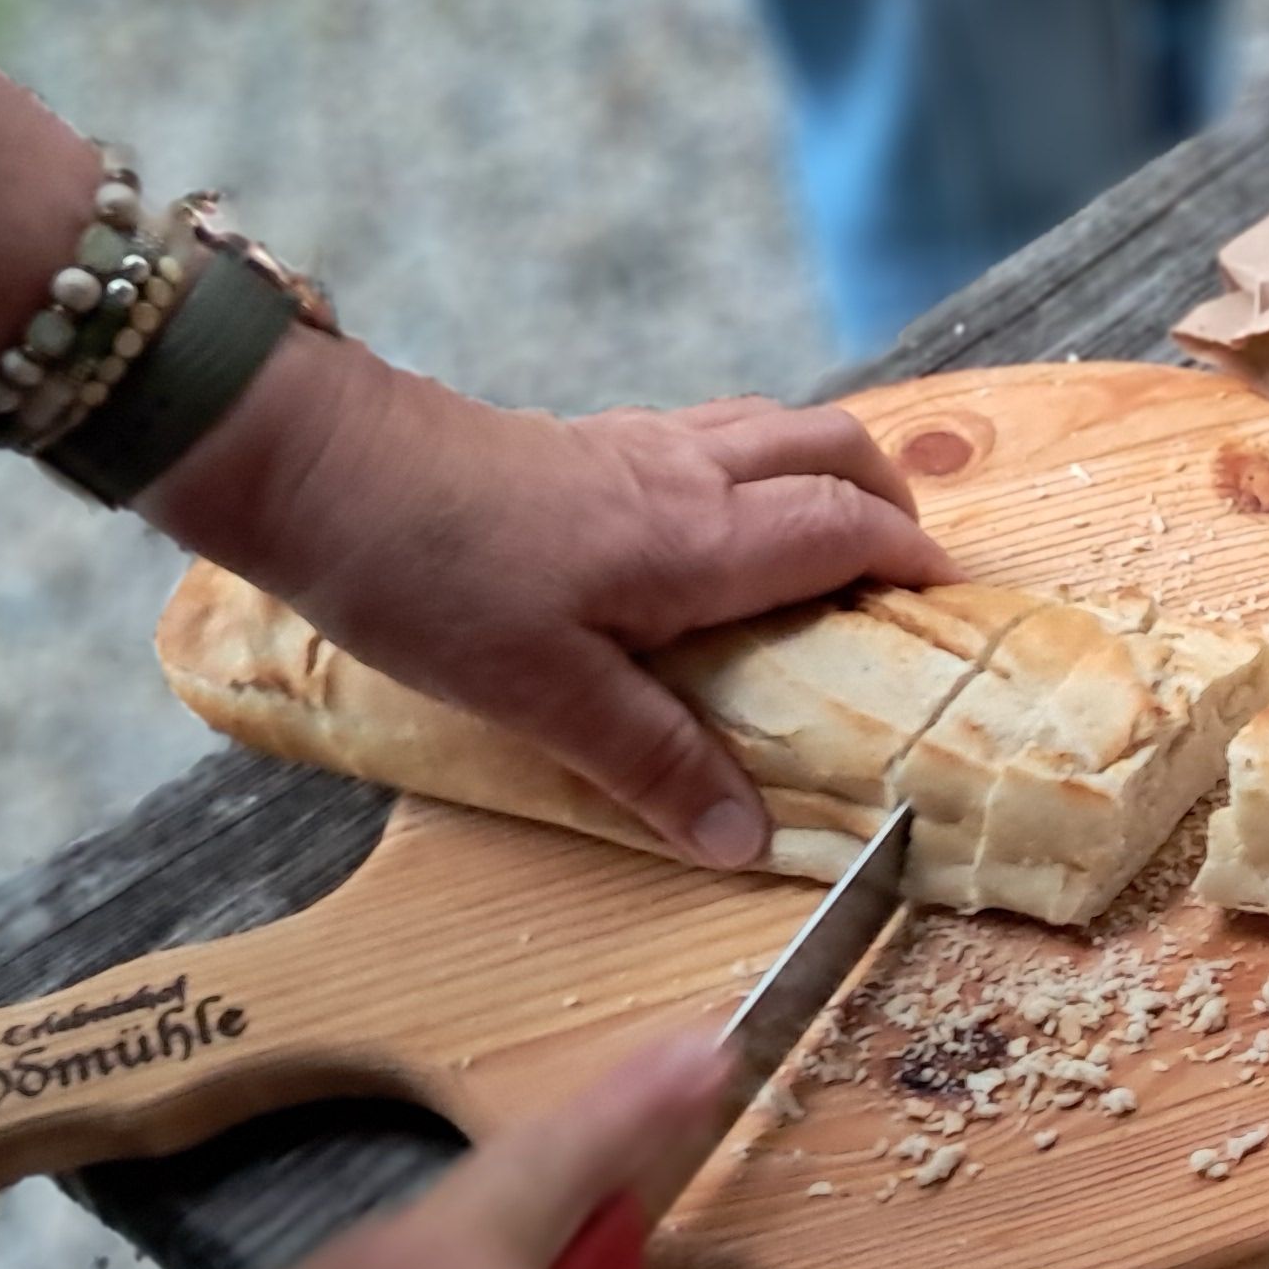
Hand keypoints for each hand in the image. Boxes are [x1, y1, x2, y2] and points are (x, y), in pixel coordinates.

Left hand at [139, 332, 960, 867]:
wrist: (312, 465)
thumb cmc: (428, 575)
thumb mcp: (545, 696)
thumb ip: (654, 763)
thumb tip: (745, 842)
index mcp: (702, 539)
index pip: (850, 528)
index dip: (916, 561)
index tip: (956, 603)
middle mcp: (686, 475)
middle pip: (833, 446)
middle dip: (890, 498)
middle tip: (906, 567)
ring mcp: (634, 445)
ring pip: (773, 426)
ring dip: (825, 470)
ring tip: (830, 539)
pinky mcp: (582, 441)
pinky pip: (709, 433)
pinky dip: (753, 464)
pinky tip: (712, 523)